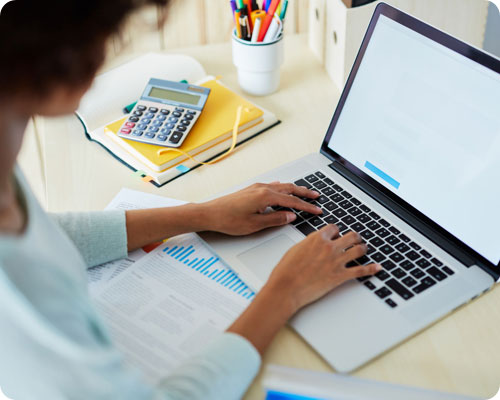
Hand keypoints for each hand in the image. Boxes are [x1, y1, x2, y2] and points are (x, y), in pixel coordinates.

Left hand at [200, 182, 321, 235]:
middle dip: (304, 193)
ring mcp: (255, 187)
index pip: (292, 201)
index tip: (317, 209)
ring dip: (294, 189)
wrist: (209, 213)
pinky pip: (271, 186)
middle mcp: (262, 189)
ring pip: (280, 186)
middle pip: (289, 189)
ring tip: (304, 192)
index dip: (306, 206)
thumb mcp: (255, 225)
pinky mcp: (250, 189)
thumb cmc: (229, 220)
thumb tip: (290, 216)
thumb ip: (275, 220)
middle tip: (317, 196)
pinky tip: (282, 188)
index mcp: (265, 197)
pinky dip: (281, 187)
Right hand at [226, 225, 380, 354]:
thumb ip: (308, 244)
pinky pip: (361, 271)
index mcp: (317, 239)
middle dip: (354, 237)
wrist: (286, 287)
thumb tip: (314, 244)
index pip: (334, 228)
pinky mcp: (341, 276)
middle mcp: (329, 248)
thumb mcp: (295, 249)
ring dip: (363, 249)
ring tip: (364, 249)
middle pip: (351, 236)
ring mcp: (337, 262)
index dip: (336, 231)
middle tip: (356, 239)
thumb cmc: (286, 271)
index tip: (336, 234)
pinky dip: (371, 269)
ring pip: (359, 250)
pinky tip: (377, 268)